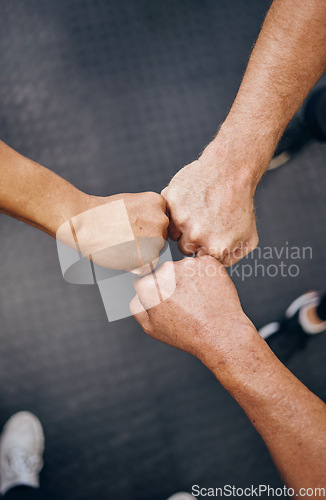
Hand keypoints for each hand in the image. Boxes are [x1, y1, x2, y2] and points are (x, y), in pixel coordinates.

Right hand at [57, 191, 168, 272]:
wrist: (83, 222)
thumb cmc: (101, 213)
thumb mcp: (132, 202)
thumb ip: (149, 214)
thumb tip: (157, 231)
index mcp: (159, 203)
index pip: (160, 222)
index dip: (144, 227)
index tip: (128, 224)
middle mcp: (162, 220)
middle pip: (160, 238)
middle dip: (145, 241)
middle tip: (122, 236)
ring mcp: (157, 240)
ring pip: (154, 253)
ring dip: (140, 254)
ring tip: (120, 244)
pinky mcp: (149, 259)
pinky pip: (146, 268)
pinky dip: (134, 266)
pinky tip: (120, 254)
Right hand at [130, 255, 256, 371]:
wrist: (221, 334)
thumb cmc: (186, 334)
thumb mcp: (150, 327)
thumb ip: (136, 304)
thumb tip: (138, 289)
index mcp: (149, 285)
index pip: (145, 279)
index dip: (156, 293)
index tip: (168, 303)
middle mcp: (167, 270)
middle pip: (165, 271)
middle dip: (172, 283)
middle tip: (185, 303)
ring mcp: (189, 264)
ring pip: (184, 267)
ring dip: (189, 279)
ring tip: (199, 300)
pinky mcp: (208, 262)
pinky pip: (202, 265)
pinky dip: (205, 275)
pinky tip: (208, 292)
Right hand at [161, 138, 259, 265]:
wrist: (231, 170)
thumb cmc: (241, 205)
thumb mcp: (248, 238)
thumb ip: (231, 260)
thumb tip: (213, 269)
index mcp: (214, 248)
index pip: (198, 260)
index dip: (203, 248)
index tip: (211, 234)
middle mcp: (196, 235)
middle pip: (183, 247)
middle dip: (192, 237)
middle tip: (204, 220)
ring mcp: (181, 217)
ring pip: (171, 232)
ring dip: (180, 224)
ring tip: (196, 210)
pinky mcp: (171, 200)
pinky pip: (165, 212)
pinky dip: (174, 207)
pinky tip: (189, 199)